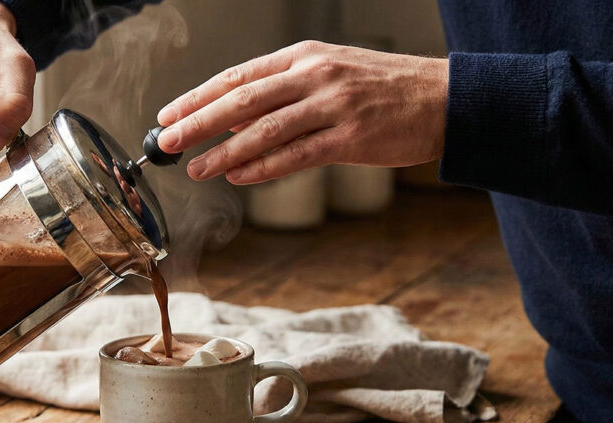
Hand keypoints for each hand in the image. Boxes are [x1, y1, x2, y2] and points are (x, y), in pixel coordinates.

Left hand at [156, 41, 447, 184]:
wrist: (445, 99)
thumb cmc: (384, 89)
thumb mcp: (331, 74)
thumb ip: (284, 95)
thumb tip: (236, 124)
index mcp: (305, 56)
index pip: (239, 76)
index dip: (198, 96)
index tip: (169, 114)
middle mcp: (315, 75)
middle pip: (242, 99)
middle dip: (198, 122)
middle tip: (167, 142)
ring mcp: (333, 105)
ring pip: (264, 130)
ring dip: (224, 152)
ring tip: (197, 168)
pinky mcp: (350, 137)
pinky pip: (296, 155)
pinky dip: (263, 167)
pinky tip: (238, 176)